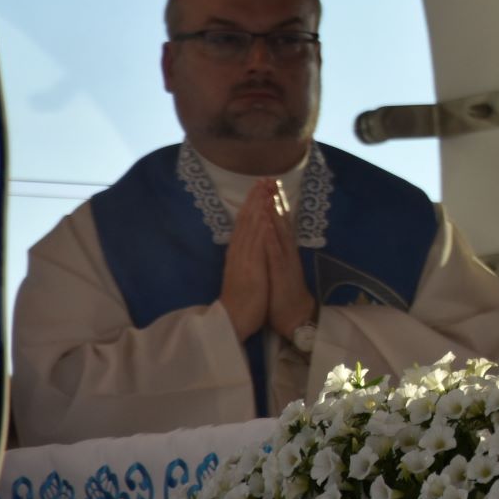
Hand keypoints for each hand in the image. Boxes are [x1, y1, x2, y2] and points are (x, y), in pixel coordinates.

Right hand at [218, 181, 272, 341]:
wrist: (233, 320)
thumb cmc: (241, 299)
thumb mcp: (243, 271)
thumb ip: (243, 256)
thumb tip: (245, 242)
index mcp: (238, 253)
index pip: (244, 223)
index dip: (251, 204)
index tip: (259, 187)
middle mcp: (239, 252)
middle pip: (246, 220)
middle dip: (255, 199)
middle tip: (263, 179)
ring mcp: (243, 258)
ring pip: (251, 227)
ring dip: (258, 207)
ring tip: (265, 189)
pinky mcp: (250, 267)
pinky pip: (255, 244)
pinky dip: (260, 227)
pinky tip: (264, 215)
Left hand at [265, 184, 316, 340]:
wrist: (294, 315)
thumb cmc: (282, 291)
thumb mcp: (276, 265)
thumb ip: (274, 249)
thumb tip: (268, 232)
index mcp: (281, 249)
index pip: (277, 221)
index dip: (272, 202)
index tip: (266, 184)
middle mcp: (285, 250)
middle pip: (280, 221)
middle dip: (275, 200)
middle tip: (271, 180)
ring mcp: (285, 260)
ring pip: (279, 233)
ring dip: (274, 213)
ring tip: (269, 195)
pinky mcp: (282, 272)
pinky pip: (275, 253)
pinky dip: (271, 238)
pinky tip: (267, 225)